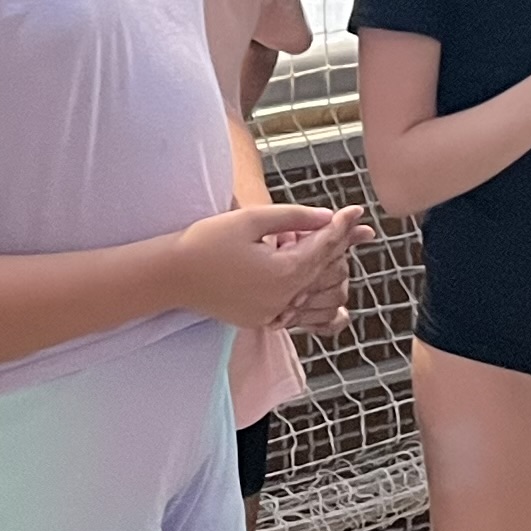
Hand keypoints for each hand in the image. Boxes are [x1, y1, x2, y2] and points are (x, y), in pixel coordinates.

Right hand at [176, 202, 371, 328]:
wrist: (172, 275)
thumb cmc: (207, 241)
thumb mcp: (251, 219)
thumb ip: (294, 217)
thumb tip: (327, 217)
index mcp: (284, 272)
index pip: (324, 246)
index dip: (343, 225)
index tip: (357, 210)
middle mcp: (284, 297)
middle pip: (325, 270)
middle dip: (342, 246)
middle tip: (358, 228)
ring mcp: (273, 313)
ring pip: (316, 295)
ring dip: (329, 273)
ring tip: (339, 252)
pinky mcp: (261, 320)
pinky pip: (299, 312)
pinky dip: (314, 300)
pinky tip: (323, 291)